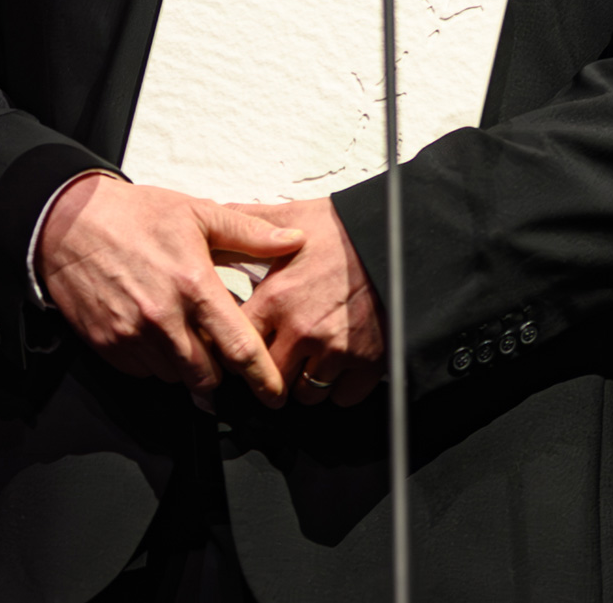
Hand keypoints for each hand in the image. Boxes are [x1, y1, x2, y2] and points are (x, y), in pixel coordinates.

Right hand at [37, 174, 303, 405]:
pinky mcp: (108, 347)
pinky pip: (145, 372)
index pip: (238, 347)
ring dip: (190, 368)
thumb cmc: (136, 215)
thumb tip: (293, 239)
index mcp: (194, 285)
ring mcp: (133, 337)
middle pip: (208, 377)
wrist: (70, 223)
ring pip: (176, 378)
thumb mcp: (199, 213)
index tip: (275, 393)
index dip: (262, 377)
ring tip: (190, 336)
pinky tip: (160, 335)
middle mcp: (164, 319)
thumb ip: (250, 233)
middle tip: (228, 363)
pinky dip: (159, 363)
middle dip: (224, 377)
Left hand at [235, 198, 385, 407]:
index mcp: (277, 298)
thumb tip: (212, 214)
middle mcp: (302, 330)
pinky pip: (342, 398)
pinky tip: (339, 364)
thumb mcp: (291, 216)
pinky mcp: (367, 363)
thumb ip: (247, 222)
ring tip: (311, 358)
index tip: (243, 344)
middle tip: (281, 354)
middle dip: (272, 370)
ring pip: (305, 394)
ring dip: (305, 382)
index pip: (234, 345)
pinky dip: (340, 388)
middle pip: (268, 378)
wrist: (400, 236)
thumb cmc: (347, 229)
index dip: (236, 347)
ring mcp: (335, 351)